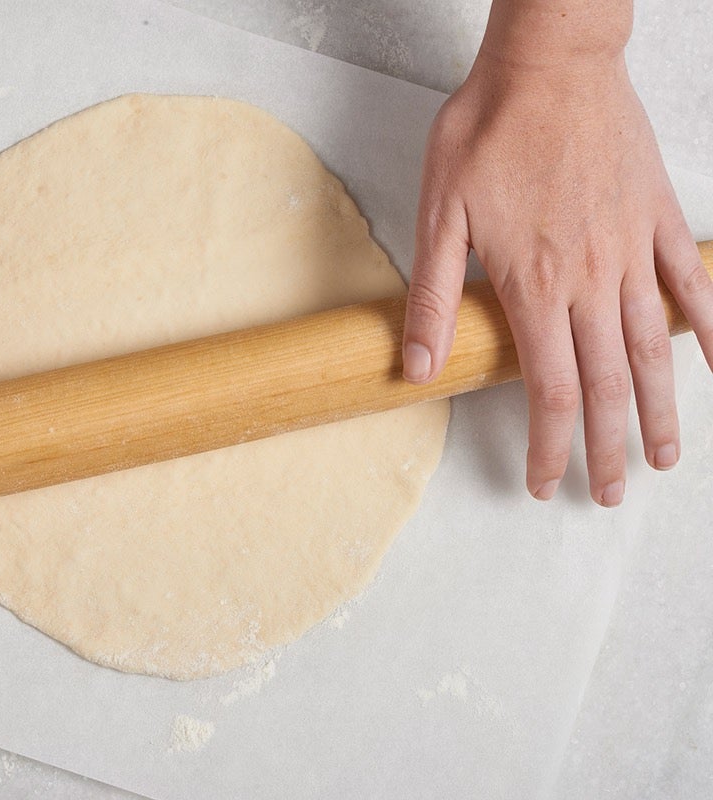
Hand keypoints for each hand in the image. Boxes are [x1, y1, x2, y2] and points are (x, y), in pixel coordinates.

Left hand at [402, 45, 712, 505]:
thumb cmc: (488, 131)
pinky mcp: (660, 217)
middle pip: (606, 384)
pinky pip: (695, 281)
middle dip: (608, 446)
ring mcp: (633, 249)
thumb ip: (431, 296)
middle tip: (611, 493)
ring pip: (654, 347)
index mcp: (533, 283)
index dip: (547, 445)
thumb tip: (415, 367)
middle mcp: (590, 278)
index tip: (544, 482)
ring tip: (669, 457)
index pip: (546, 388)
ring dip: (663, 408)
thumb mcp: (438, 214)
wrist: (549, 63)